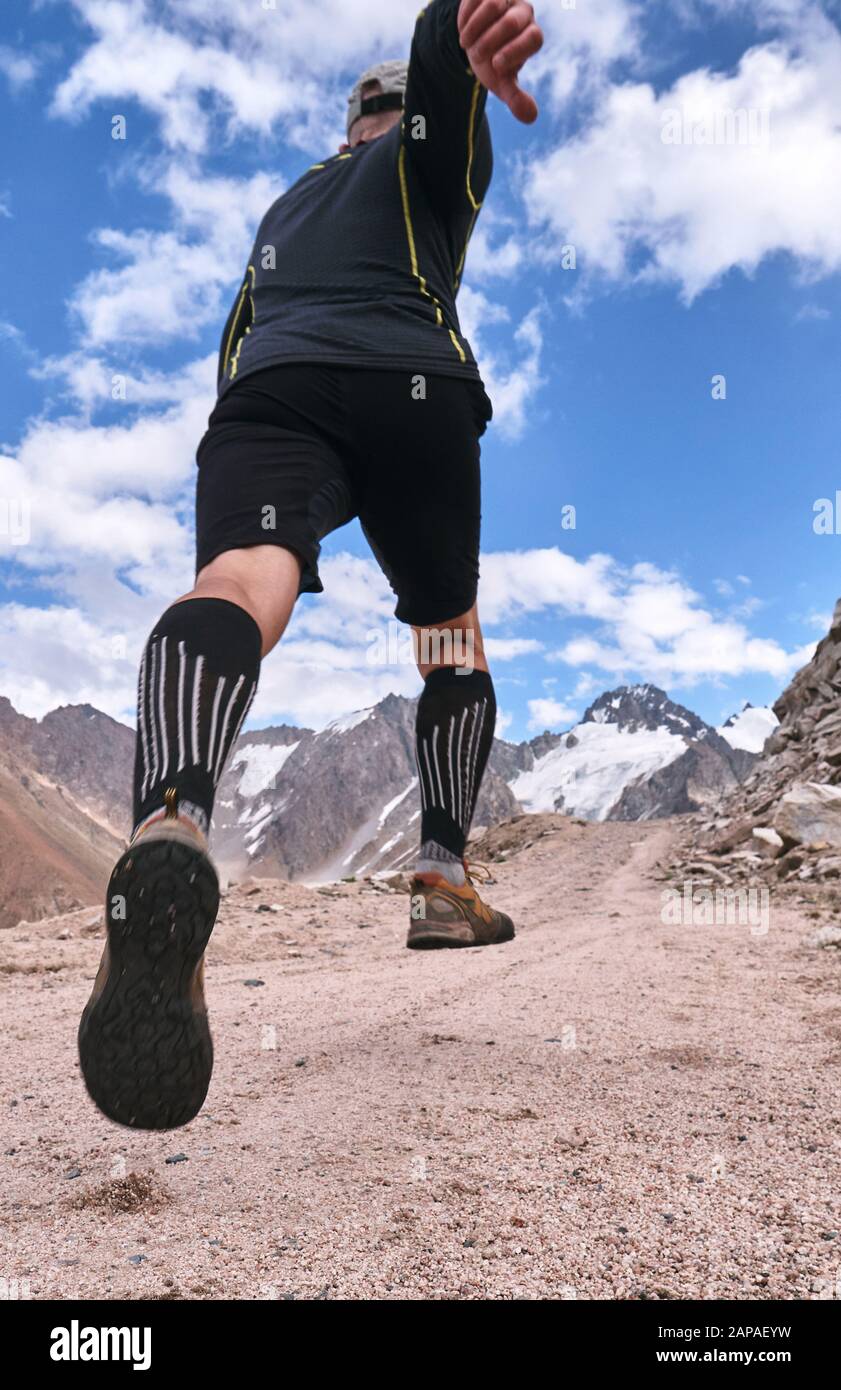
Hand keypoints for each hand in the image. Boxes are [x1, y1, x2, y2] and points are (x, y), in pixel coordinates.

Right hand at [458, 0, 543, 123]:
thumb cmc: (491, 63)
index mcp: (532, 36)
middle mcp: (525, 13)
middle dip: (489, 42)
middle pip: (512, 22)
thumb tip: (530, 117)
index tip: (496, 64)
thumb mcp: (501, 82)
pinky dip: (466, 16)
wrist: (474, 42)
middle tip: (476, 55)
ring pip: (494, 3)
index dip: (514, 52)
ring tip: (466, 43)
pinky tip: (463, 27)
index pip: (534, 38)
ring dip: (474, 29)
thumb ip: (515, 97)